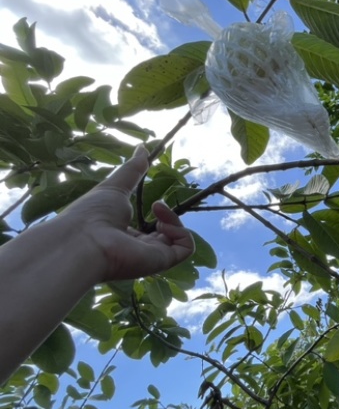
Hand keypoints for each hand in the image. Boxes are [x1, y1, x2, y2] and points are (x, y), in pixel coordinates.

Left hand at [59, 146, 194, 281]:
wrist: (83, 241)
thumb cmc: (92, 214)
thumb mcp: (115, 186)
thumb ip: (132, 169)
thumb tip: (143, 147)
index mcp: (124, 235)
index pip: (149, 228)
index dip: (158, 214)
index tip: (154, 200)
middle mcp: (137, 248)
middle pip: (166, 234)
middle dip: (168, 216)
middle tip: (156, 205)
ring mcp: (150, 256)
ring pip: (177, 239)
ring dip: (174, 221)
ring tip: (158, 210)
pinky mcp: (161, 261)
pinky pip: (185, 248)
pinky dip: (182, 232)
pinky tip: (164, 224)